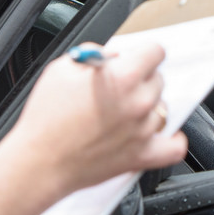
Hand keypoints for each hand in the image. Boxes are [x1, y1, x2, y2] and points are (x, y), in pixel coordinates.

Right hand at [7, 42, 187, 198]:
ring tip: (122, 112)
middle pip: (158, 79)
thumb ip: (94, 53)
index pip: (156, 51)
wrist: (39, 162)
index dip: (143, 53)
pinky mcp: (142, 156)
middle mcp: (139, 102)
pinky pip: (174, 147)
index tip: (136, 58)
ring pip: (163, 108)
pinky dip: (171, 140)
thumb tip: (113, 55)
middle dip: (140, 79)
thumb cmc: (46, 118)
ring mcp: (144, 130)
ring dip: (148, 107)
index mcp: (123, 77)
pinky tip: (159, 134)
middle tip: (117, 88)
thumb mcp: (63, 68)